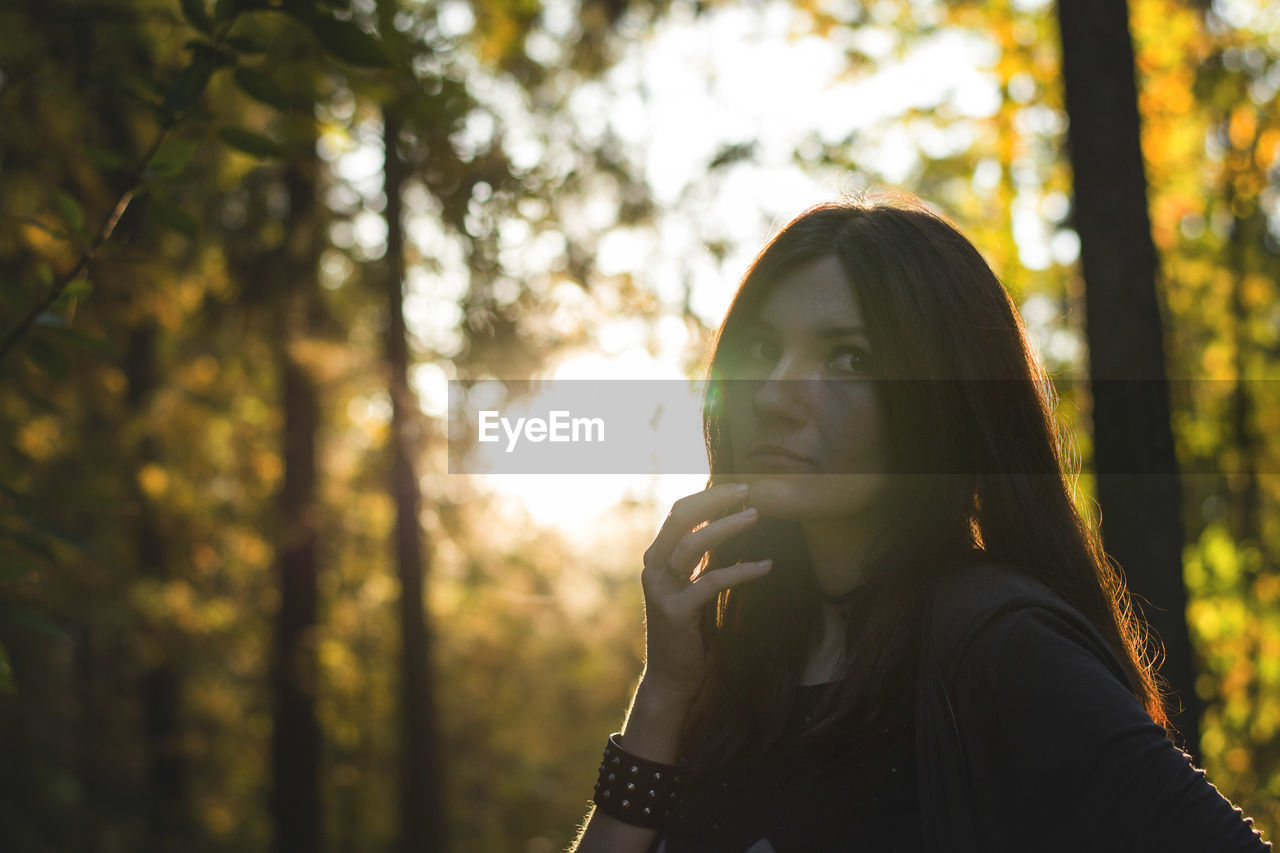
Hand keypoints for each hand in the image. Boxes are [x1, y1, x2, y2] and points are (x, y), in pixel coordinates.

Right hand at [639, 482, 772, 701]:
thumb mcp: (692, 586)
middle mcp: (654, 567)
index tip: (739, 486)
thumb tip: (728, 527)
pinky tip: (766, 566)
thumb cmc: (689, 630)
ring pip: (692, 544)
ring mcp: (661, 589)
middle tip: (748, 491)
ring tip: (756, 515)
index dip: (708, 495)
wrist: (672, 677)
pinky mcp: (676, 611)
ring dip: (726, 526)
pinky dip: (741, 571)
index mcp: (657, 557)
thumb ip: (699, 560)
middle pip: (681, 518)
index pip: (679, 513)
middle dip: (715, 500)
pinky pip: (711, 582)